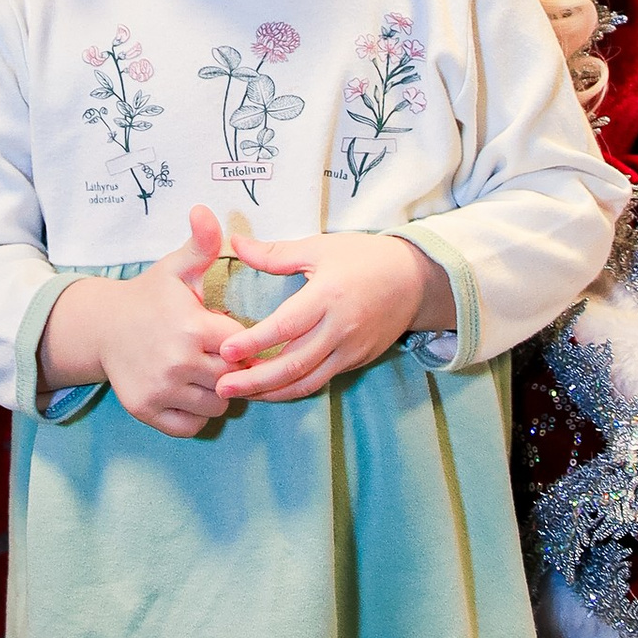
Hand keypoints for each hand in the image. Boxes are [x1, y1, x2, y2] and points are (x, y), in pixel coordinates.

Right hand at [42, 206, 239, 435]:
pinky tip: (190, 393)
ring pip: (217, 405)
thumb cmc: (149, 296)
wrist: (102, 327)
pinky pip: (192, 425)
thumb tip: (207, 210)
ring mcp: (160, 389)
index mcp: (191, 326)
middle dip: (233, 369)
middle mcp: (176, 361)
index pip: (242, 345)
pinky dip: (197, 415)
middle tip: (222, 356)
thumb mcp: (175, 268)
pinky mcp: (146, 410)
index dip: (243, 342)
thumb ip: (201, 243)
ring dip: (218, 393)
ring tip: (207, 373)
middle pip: (233, 378)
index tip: (231, 334)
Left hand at [211, 216, 453, 402]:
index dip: (254, 341)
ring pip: (307, 381)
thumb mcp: (320, 248)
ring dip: (271, 391)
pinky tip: (268, 388)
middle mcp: (341, 328)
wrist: (415, 279)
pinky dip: (292, 388)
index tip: (225, 350)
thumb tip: (235, 244)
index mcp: (329, 295)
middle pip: (294, 364)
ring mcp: (351, 350)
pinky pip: (320, 381)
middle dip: (255, 380)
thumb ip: (275, 254)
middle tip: (222, 386)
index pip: (286, 325)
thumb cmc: (364, 257)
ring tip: (240, 393)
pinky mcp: (356, 361)